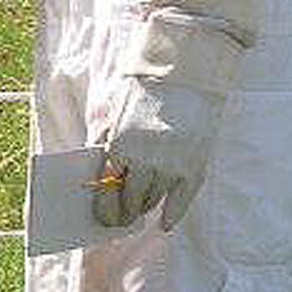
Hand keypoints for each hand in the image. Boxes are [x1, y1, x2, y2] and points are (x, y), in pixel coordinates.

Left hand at [94, 77, 221, 230]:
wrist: (182, 69)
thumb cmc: (141, 88)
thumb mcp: (111, 112)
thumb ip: (102, 143)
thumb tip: (95, 178)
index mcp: (119, 144)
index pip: (107, 191)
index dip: (105, 210)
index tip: (104, 219)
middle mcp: (146, 158)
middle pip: (133, 199)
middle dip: (126, 213)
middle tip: (123, 220)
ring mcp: (173, 162)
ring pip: (156, 198)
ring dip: (146, 207)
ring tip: (141, 209)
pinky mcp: (196, 161)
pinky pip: (184, 197)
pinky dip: (174, 213)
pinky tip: (166, 223)